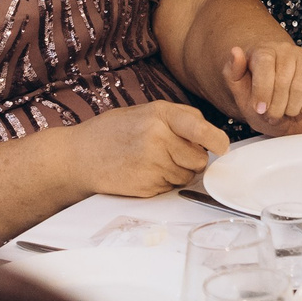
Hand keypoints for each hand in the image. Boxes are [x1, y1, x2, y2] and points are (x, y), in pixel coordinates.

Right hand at [72, 101, 226, 197]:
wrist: (79, 156)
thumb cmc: (113, 132)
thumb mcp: (146, 112)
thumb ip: (178, 119)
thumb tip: (208, 133)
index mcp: (160, 114)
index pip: (200, 128)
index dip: (216, 140)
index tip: (222, 147)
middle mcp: (158, 138)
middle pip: (198, 159)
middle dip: (192, 159)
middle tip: (173, 153)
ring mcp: (152, 164)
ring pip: (186, 176)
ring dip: (177, 172)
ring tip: (152, 161)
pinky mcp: (146, 186)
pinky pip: (170, 188)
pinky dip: (163, 183)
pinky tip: (143, 172)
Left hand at [225, 43, 301, 135]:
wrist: (287, 117)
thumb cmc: (264, 105)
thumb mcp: (242, 95)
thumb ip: (233, 74)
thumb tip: (235, 51)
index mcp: (264, 51)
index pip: (265, 63)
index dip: (262, 90)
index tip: (259, 109)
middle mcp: (288, 51)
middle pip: (282, 79)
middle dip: (276, 106)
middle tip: (272, 115)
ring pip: (300, 88)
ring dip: (291, 109)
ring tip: (287, 110)